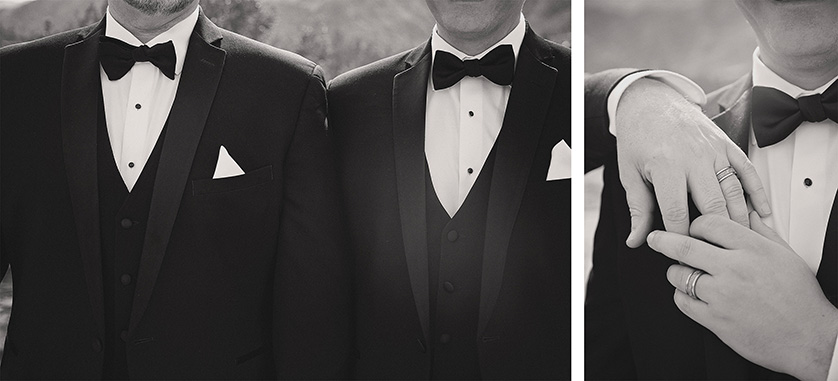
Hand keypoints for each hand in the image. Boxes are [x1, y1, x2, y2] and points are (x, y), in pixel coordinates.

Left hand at [616, 78, 770, 247]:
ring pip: (734, 192)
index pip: (678, 213)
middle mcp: (694, 158)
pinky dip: (757, 194)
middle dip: (715, 236)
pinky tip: (762, 215)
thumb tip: (636, 241)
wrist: (650, 102)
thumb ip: (637, 209)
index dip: (681, 240)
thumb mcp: (629, 174)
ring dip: (739, 219)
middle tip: (715, 257)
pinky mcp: (727, 145)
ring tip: (739, 245)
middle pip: (713, 205)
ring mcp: (714, 150)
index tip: (683, 257)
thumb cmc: (637, 140)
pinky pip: (747, 171)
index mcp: (666, 166)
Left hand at [647, 213, 837, 380]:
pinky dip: (681, 295)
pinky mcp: (716, 320)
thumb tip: (744, 214)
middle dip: (663, 240)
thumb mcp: (786, 255)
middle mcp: (735, 269)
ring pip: (680, 275)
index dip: (694, 224)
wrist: (808, 338)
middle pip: (684, 246)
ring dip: (676, 272)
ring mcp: (723, 295)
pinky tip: (690, 294)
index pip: (708, 223)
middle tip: (655, 239)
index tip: (689, 229)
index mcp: (753, 249)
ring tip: (683, 272)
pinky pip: (683, 302)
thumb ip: (760, 233)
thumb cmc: (800, 298)